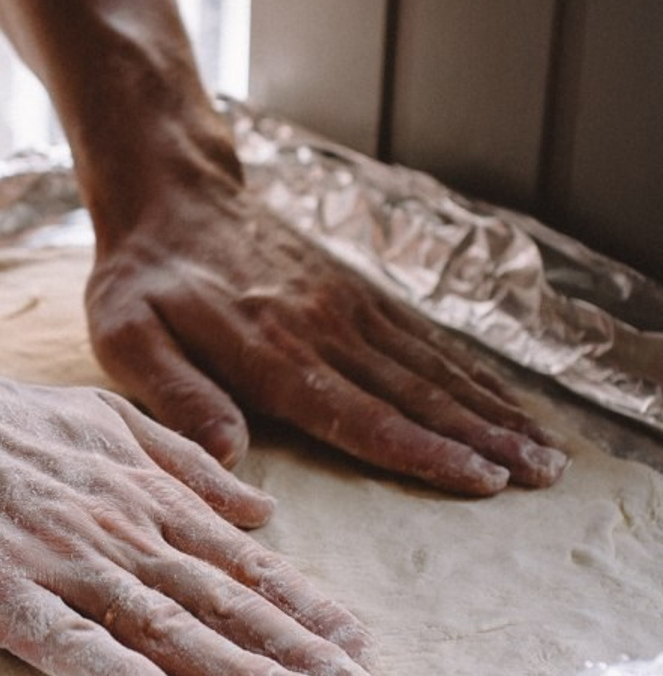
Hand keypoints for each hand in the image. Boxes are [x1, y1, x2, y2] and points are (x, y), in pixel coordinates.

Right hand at [0, 356, 373, 675]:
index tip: (355, 641)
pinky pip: (64, 639)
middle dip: (293, 646)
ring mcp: (55, 556)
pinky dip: (117, 672)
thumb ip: (181, 460)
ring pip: (160, 618)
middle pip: (215, 595)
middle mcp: (111, 523)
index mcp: (136, 488)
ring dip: (232, 663)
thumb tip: (260, 507)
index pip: (234, 558)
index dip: (298, 603)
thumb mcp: (101, 416)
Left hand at [86, 173, 568, 496]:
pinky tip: (502, 399)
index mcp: (269, 349)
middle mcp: (322, 326)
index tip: (481, 479)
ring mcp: (345, 304)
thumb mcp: (130, 336)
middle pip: (414, 390)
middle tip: (542, 476)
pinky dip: (469, 371)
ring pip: (431, 365)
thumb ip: (178, 393)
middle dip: (482, 436)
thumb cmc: (143, 280)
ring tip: (546, 450)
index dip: (422, 449)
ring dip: (491, 408)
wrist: (171, 196)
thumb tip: (231, 454)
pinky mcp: (353, 291)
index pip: (358, 411)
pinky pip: (421, 337)